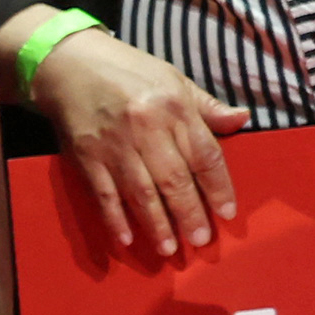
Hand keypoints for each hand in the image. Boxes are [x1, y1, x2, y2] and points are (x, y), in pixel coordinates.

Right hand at [33, 23, 249, 259]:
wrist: (71, 65)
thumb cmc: (131, 72)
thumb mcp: (175, 79)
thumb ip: (207, 107)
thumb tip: (242, 119)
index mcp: (174, 106)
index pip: (204, 154)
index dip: (218, 186)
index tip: (227, 213)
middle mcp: (147, 127)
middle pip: (174, 179)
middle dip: (189, 213)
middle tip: (201, 240)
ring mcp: (115, 145)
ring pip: (141, 192)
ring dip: (157, 224)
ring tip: (170, 249)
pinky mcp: (86, 157)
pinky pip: (104, 194)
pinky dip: (115, 219)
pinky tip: (127, 239)